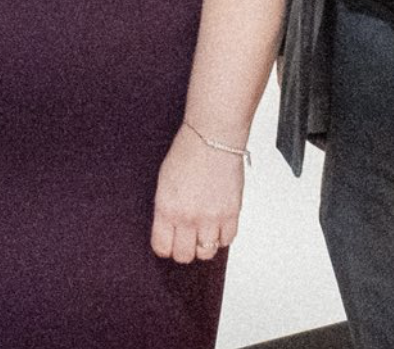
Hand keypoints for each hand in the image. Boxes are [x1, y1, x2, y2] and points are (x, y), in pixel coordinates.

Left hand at [150, 123, 243, 263]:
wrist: (212, 138)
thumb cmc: (187, 154)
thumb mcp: (164, 183)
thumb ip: (167, 209)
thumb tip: (169, 230)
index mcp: (167, 208)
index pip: (162, 247)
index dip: (164, 248)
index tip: (167, 244)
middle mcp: (189, 217)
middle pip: (184, 255)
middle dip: (183, 251)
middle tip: (185, 240)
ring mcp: (212, 217)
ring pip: (207, 252)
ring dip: (204, 244)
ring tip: (202, 231)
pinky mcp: (232, 214)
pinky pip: (227, 240)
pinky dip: (222, 236)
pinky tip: (217, 224)